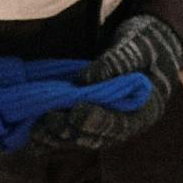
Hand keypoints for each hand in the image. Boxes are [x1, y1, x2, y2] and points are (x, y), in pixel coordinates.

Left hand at [32, 13, 182, 151]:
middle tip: (49, 121)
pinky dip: (54, 133)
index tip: (76, 112)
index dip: (98, 121)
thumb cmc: (147, 44)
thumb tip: (85, 80)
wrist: (148, 45)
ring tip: (36, 130)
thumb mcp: (137, 47)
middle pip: (97, 137)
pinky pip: (72, 131)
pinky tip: (34, 130)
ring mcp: (108, 123)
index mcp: (146, 111)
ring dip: (58, 136)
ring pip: (81, 138)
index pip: (121, 124)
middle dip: (71, 131)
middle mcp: (126, 124)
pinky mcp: (92, 118)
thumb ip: (116, 62)